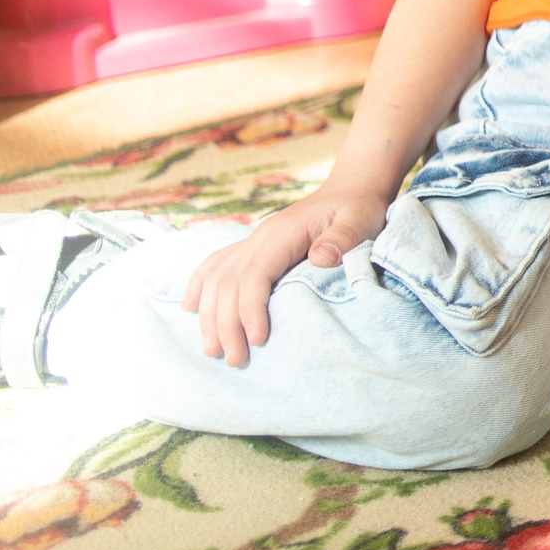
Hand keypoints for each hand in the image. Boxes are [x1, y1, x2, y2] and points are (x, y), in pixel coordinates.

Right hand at [180, 183, 390, 366]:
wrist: (351, 189)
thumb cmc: (358, 208)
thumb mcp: (359, 220)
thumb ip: (342, 238)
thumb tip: (319, 258)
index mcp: (282, 233)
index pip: (254, 275)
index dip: (250, 309)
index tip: (258, 339)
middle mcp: (259, 237)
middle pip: (229, 283)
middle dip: (226, 324)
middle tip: (236, 360)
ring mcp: (252, 241)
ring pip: (216, 279)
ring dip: (210, 316)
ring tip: (214, 351)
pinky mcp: (253, 248)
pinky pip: (216, 265)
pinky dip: (200, 287)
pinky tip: (190, 308)